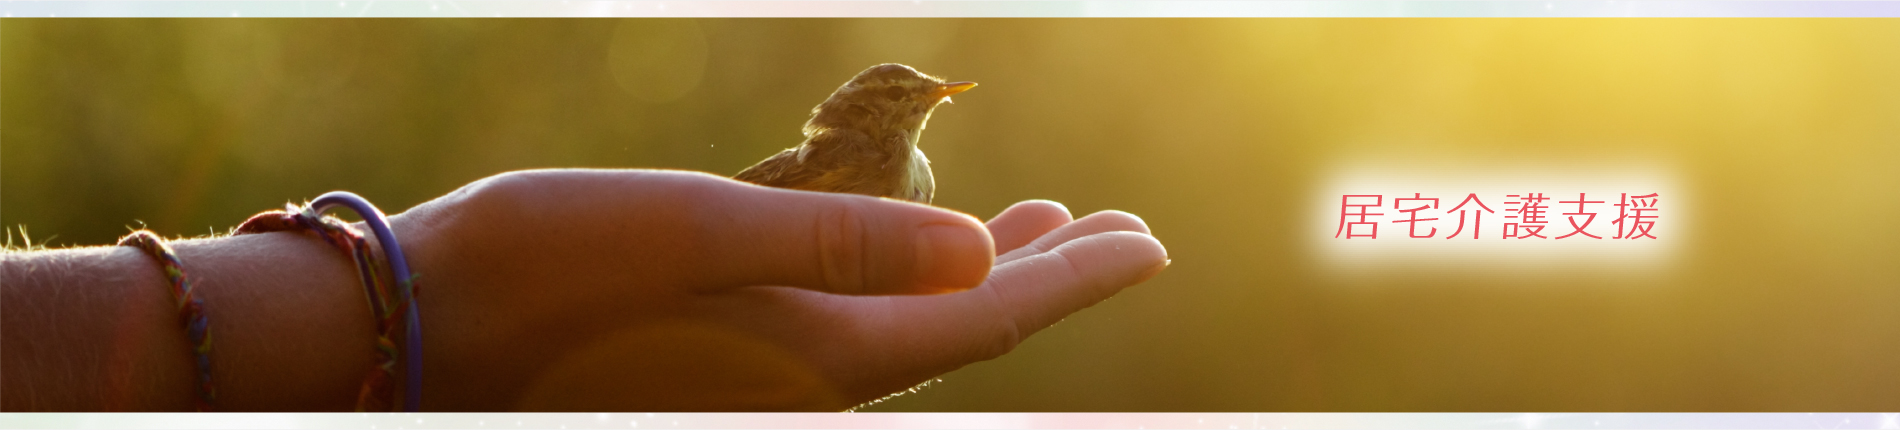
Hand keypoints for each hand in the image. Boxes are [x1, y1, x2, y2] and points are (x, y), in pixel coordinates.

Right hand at [397, 169, 1167, 410]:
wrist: (415, 326)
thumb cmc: (544, 267)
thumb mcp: (696, 234)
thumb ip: (843, 249)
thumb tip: (982, 259)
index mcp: (818, 355)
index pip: (986, 320)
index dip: (1077, 277)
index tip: (1152, 243)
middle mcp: (805, 379)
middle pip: (965, 329)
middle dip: (1052, 276)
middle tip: (1124, 234)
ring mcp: (763, 372)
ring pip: (915, 324)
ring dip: (986, 272)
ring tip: (1046, 226)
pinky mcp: (722, 351)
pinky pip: (854, 318)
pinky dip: (907, 275)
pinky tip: (912, 242)